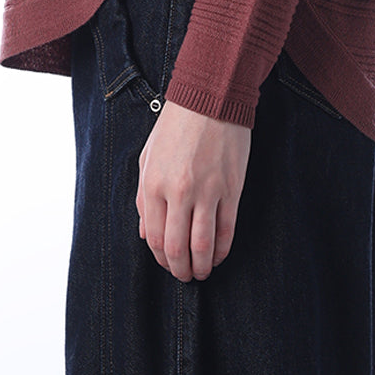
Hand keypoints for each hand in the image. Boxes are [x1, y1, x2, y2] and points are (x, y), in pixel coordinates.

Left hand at [136, 100, 251, 281]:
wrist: (210, 98)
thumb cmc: (175, 125)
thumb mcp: (148, 157)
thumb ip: (143, 198)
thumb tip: (145, 234)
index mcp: (154, 184)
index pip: (155, 238)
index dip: (160, 259)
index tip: (166, 264)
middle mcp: (179, 192)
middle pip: (177, 249)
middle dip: (180, 271)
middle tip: (185, 276)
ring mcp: (207, 191)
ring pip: (203, 246)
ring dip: (202, 267)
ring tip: (202, 272)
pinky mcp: (232, 188)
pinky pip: (227, 230)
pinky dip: (223, 250)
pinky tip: (220, 254)